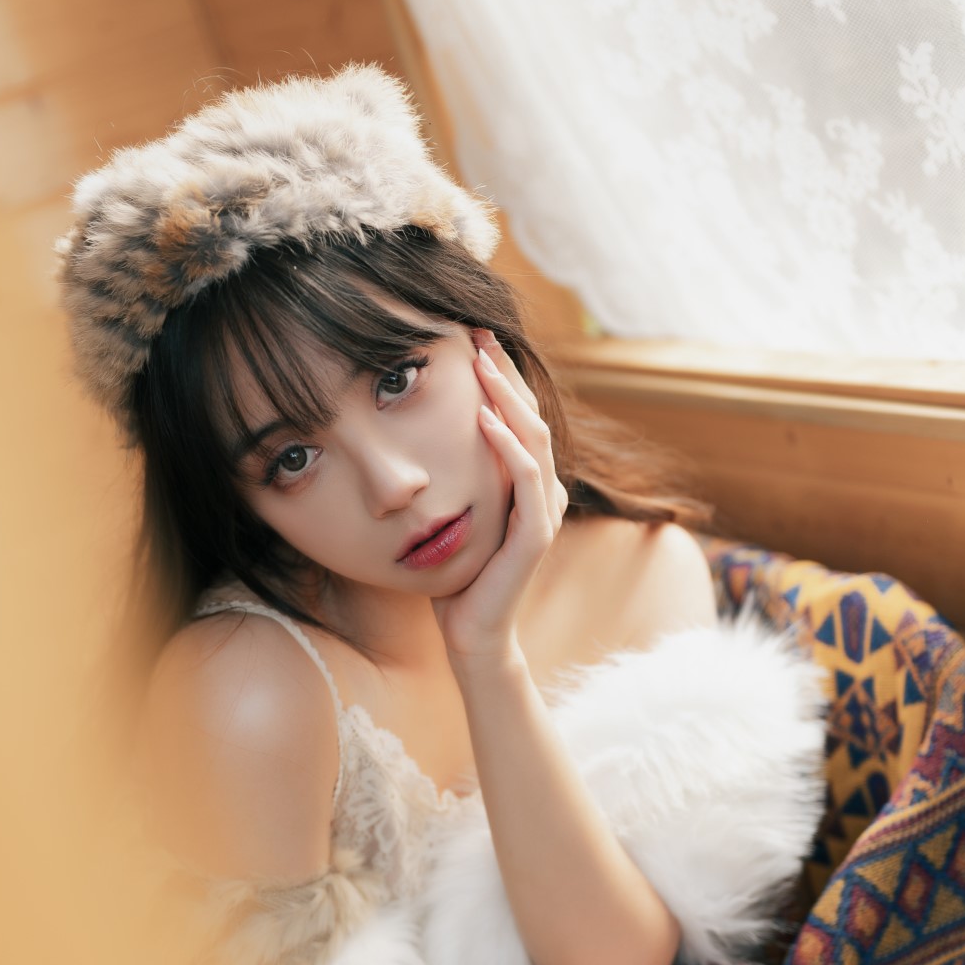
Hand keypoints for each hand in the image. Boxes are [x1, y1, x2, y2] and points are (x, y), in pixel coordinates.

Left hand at [431, 331, 567, 664]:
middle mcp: (545, 489)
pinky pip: (526, 477)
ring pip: (534, 436)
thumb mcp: (455, 512)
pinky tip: (484, 418)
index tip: (469, 337)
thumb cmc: (458, 576)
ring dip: (507, 395)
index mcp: (529, 482)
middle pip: (531, 413)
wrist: (472, 633)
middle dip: (503, 370)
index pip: (519, 414)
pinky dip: (508, 443)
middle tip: (476, 331)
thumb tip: (420, 432)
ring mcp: (544, 510)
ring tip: (480, 361)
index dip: (499, 375)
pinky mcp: (535, 534)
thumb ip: (457, 475)